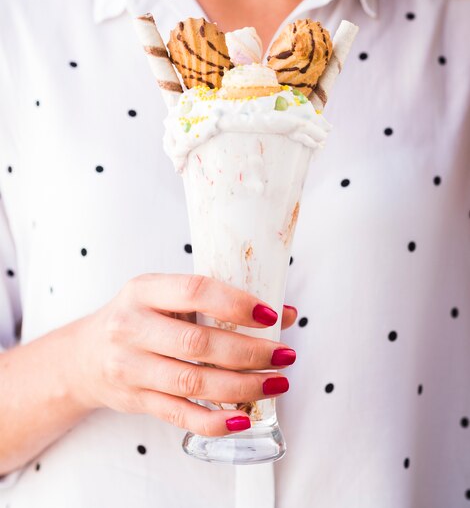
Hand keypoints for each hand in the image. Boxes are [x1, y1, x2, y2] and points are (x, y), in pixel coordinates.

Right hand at [72, 274, 297, 436]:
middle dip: (250, 352)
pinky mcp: (136, 400)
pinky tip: (243, 418)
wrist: (85, 355)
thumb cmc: (137, 317)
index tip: (270, 315)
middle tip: (285, 355)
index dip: (236, 303)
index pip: (195, 291)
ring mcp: (130, 367)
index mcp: (144, 290)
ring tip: (276, 383)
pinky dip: (215, 421)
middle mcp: (132, 327)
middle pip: (199, 343)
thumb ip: (217, 302)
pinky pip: (180, 415)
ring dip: (242, 386)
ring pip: (193, 381)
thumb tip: (284, 314)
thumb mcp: (165, 296)